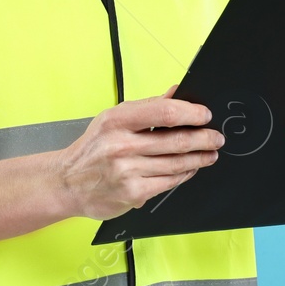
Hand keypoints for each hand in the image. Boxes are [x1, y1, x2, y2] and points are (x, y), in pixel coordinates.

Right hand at [56, 86, 225, 219]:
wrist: (67, 182)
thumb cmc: (93, 148)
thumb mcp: (112, 119)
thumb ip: (147, 107)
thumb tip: (177, 92)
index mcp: (117, 120)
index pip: (164, 112)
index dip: (191, 113)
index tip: (205, 115)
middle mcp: (121, 145)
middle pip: (176, 140)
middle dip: (204, 138)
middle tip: (217, 137)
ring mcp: (127, 171)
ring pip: (176, 163)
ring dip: (199, 158)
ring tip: (210, 153)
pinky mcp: (133, 193)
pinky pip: (168, 182)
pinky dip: (184, 174)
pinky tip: (190, 169)